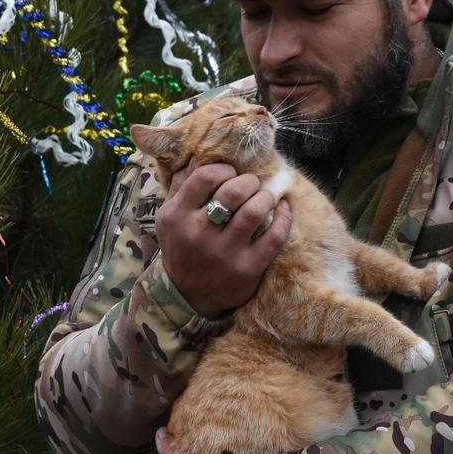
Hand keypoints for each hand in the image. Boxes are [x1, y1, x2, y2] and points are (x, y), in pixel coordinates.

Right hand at [156, 162, 291, 317]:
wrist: (188, 296)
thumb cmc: (181, 247)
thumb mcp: (168, 218)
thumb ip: (181, 187)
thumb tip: (196, 156)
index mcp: (177, 216)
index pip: (205, 177)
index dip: (224, 169)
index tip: (230, 174)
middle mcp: (199, 234)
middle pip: (233, 191)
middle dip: (248, 181)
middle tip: (251, 184)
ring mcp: (224, 253)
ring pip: (254, 211)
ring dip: (265, 197)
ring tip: (264, 196)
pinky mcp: (247, 269)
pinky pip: (274, 237)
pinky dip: (284, 217)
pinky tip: (283, 208)